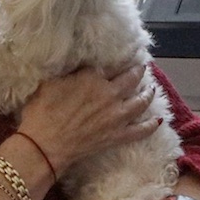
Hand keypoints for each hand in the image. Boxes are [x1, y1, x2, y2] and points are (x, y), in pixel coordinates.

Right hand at [15, 64, 158, 174]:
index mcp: (93, 77)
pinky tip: (158, 120)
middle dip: (138, 71)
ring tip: (152, 89)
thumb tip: (77, 66)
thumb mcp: (50, 82)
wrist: (44, 144)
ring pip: (141, 101)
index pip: (111, 64)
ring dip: (148, 93)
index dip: (118, 59)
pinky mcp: (117, 135)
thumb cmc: (41, 112)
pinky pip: (140, 130)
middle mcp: (110, 93)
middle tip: (142, 67)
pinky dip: (151, 125)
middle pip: (131, 78)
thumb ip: (68, 72)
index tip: (124, 56)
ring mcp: (117, 115)